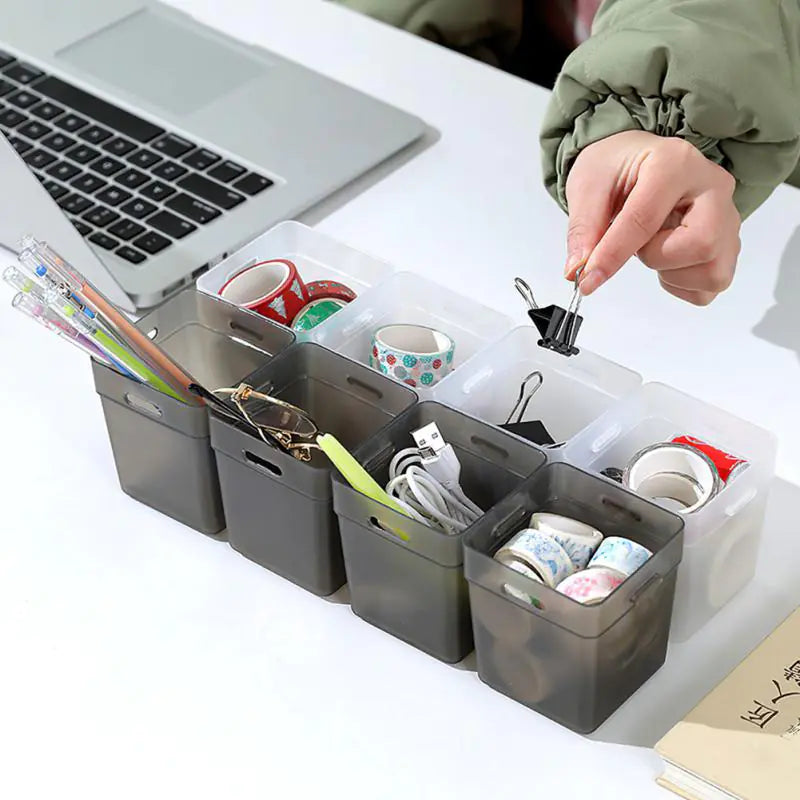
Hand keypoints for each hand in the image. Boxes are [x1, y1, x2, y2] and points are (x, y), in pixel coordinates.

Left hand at [564, 131, 741, 304]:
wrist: (638, 162)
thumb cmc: (618, 168)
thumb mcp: (588, 186)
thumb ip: (583, 229)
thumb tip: (578, 270)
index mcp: (675, 163)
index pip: (645, 219)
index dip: (612, 255)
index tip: (587, 278)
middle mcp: (713, 188)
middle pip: (702, 244)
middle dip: (658, 258)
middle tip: (638, 245)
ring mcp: (728, 218)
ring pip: (713, 271)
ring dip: (671, 273)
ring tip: (653, 248)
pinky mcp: (729, 245)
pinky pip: (713, 285)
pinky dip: (684, 285)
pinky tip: (667, 261)